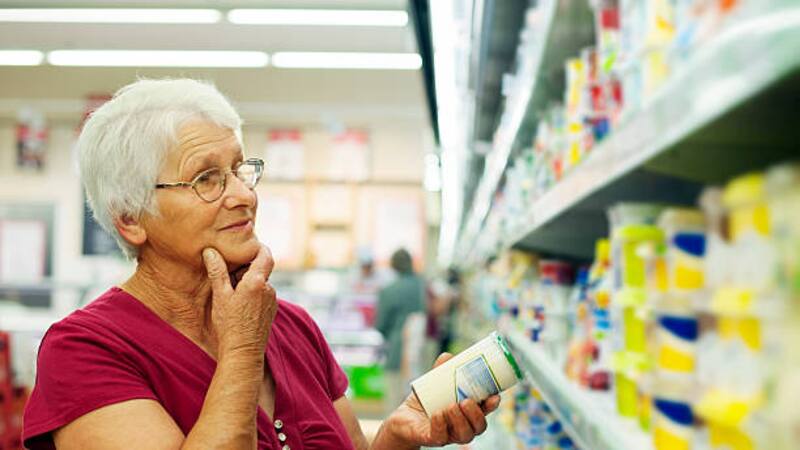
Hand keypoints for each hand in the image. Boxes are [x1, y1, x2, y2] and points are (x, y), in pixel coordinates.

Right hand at [202, 245, 277, 358]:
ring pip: (261, 283)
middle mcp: (269, 289)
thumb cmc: (230, 325)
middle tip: (230, 271)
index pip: (265, 255)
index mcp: (257, 282)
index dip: (258, 247)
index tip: (247, 245)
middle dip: (247, 267)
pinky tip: (239, 304)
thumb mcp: (220, 296)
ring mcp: (272, 301)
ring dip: (249, 282)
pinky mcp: (271, 311)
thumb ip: (217, 272)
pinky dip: (253, 293)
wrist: (243, 352)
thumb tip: (210, 251)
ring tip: (231, 291)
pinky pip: (263, 295)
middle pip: (261, 269)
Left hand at [384, 353, 500, 446]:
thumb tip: (448, 356)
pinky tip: (438, 414)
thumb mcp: (433, 384)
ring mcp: (448, 435)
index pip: (485, 412)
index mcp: (466, 414)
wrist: (403, 418)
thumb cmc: (425, 402)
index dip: (492, 405)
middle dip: (476, 415)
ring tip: (451, 406)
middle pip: (479, 427)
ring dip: (460, 420)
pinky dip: (440, 424)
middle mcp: (461, 427)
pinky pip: (440, 436)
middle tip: (466, 401)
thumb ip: (441, 371)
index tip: (495, 396)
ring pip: (464, 435)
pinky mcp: (432, 439)